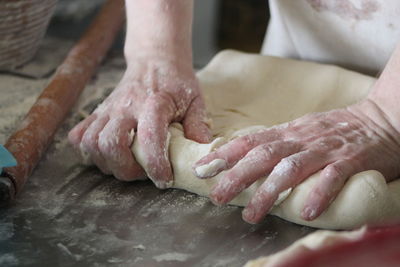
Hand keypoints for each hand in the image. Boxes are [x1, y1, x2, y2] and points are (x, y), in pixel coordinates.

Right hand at [69, 57, 210, 187]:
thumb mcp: (195, 101)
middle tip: (143, 173)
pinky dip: (88, 150)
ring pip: (91, 142)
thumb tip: (201, 153)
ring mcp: (108, 109)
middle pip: (111, 144)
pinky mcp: (98, 112)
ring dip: (106, 162)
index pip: (149, 138)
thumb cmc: (176, 83)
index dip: (155, 165)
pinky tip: (106, 153)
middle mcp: (126, 106)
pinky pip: (79, 135)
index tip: (165, 179)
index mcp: (154, 103)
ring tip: (126, 165)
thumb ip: (198, 126)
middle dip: (126, 169)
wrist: (154, 61)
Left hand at [193, 99, 399, 222]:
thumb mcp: (303, 130)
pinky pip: (332, 178)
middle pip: (263, 155)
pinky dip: (318, 194)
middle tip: (217, 196)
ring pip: (290, 169)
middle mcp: (302, 140)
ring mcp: (325, 151)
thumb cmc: (338, 129)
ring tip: (251, 214)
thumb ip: (278, 142)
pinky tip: (305, 212)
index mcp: (289, 132)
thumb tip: (247, 156)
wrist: (383, 118)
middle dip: (237, 176)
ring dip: (268, 192)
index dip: (225, 154)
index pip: (251, 140)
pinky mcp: (351, 162)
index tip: (203, 168)